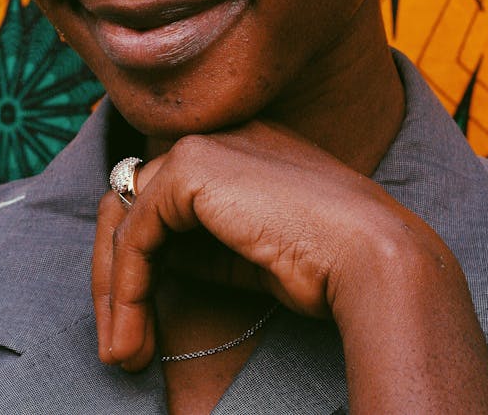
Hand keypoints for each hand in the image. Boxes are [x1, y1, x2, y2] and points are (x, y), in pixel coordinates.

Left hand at [92, 122, 487, 413]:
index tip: (137, 318)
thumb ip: (203, 240)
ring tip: (122, 353)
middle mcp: (216, 133)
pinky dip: (126, 288)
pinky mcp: (190, 168)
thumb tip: (152, 261)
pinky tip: (133, 334)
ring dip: (115, 290)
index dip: (141, 254)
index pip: (164, 190)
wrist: (373, 257)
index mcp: (239, 143)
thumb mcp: (251, 249)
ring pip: (124, 216)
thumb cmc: (328, 263)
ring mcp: (201, 144)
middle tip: (119, 342)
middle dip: (116, 274)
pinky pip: (134, 234)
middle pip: (133, 199)